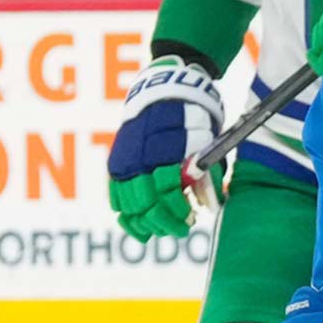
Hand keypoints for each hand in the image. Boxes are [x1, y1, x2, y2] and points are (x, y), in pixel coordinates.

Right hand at [106, 56, 224, 240]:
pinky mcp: (115, 165)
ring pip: (127, 206)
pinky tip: (139, 225)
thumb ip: (205, 174)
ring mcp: (123, 163)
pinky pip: (115, 197)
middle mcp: (137, 159)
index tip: (190, 220)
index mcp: (162, 152)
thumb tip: (207, 207)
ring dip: (144, 223)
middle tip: (181, 229)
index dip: (178, 211)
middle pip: (145, 204)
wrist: (162, 92)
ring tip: (160, 229)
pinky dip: (126, 215)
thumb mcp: (204, 143)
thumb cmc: (191, 119)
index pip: (166, 193)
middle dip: (163, 222)